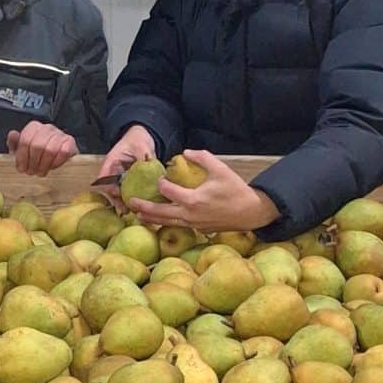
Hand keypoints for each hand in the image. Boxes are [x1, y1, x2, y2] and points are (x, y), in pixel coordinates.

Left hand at [6, 121, 77, 176]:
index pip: (25, 140)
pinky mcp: (70, 142)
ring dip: (44, 165)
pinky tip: (52, 166)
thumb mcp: (21, 150)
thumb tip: (13, 135)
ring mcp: (60, 133)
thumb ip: (14, 143)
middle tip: (31, 172)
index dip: (22, 157)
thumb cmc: (36, 154)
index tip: (21, 168)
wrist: (56, 157)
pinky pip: (63, 152)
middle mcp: (47, 128)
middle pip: (37, 145)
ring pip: (50, 149)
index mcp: (34, 127)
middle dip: (33, 162)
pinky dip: (56, 162)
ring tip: (41, 172)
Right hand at [94, 125, 156, 212]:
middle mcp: (114, 172)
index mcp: (111, 162)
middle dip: (117, 201)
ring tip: (133, 212)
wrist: (142, 135)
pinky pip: (129, 192)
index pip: (104, 178)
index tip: (119, 195)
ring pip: (119, 193)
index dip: (109, 188)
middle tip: (126, 210)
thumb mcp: (141, 146)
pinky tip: (140, 208)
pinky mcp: (130, 181)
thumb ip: (144, 158)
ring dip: (124, 203)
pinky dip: (133, 199)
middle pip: (110, 189)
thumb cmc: (138, 138)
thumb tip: (150, 171)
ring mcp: (121, 177)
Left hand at [126, 149, 280, 232]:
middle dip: (144, 207)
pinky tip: (160, 221)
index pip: (168, 191)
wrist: (251, 212)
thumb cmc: (235, 189)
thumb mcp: (219, 168)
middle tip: (130, 203)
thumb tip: (185, 152)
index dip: (161, 183)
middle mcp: (190, 215)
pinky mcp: (199, 230)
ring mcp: (194, 224)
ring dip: (152, 219)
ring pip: (168, 223)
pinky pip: (178, 227)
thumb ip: (201, 157)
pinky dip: (167, 223)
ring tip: (138, 216)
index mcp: (193, 199)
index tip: (160, 178)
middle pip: (161, 213)